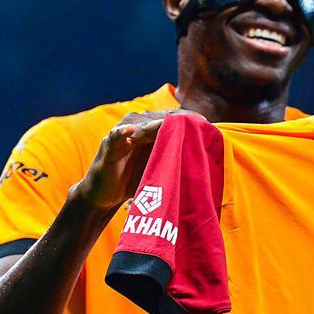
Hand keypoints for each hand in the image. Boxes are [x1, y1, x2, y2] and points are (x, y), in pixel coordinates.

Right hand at [74, 109, 202, 209]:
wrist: (105, 195)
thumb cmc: (136, 180)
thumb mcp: (160, 168)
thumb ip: (177, 159)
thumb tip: (206, 157)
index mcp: (151, 130)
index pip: (172, 118)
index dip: (189, 120)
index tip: (208, 124)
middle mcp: (137, 127)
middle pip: (161, 118)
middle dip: (179, 121)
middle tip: (199, 123)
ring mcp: (122, 135)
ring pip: (142, 125)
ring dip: (157, 125)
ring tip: (173, 124)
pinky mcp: (108, 146)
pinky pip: (115, 137)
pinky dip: (122, 133)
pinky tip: (129, 131)